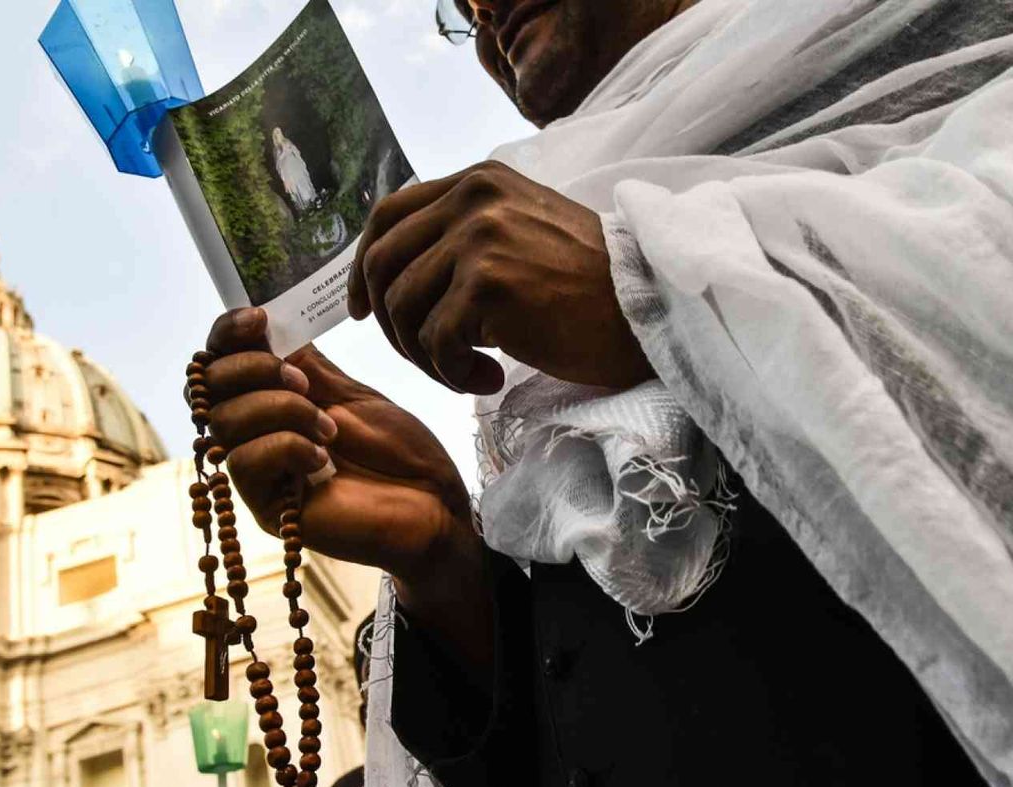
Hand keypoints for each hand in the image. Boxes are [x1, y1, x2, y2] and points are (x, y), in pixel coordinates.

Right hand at [200, 308, 492, 669]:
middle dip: (253, 370)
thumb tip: (265, 323)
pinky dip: (285, 446)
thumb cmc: (399, 451)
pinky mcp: (269, 509)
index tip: (259, 319)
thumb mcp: (350, 393)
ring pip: (224, 423)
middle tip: (305, 381)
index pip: (217, 363)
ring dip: (279, 409)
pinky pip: (245, 462)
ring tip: (328, 426)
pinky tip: (322, 458)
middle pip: (207, 389)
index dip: (226, 335)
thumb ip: (305, 362)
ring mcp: (259, 474)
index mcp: (270, 403)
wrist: (434, 504)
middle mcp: (254, 437)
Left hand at [346, 160, 652, 394]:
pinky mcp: (488, 283)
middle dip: (389, 323)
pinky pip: (434, 342)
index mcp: (477, 181)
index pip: (388, 216)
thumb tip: (393, 271)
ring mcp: (479, 237)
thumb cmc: (590, 287)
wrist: (649, 311)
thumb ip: (464, 234)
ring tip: (466, 371)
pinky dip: (453, 374)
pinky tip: (489, 380)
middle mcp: (473, 198)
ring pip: (402, 308)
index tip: (363, 310)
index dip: (363, 267)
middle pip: (382, 264)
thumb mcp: (522, 233)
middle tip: (424, 357)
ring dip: (425, 356)